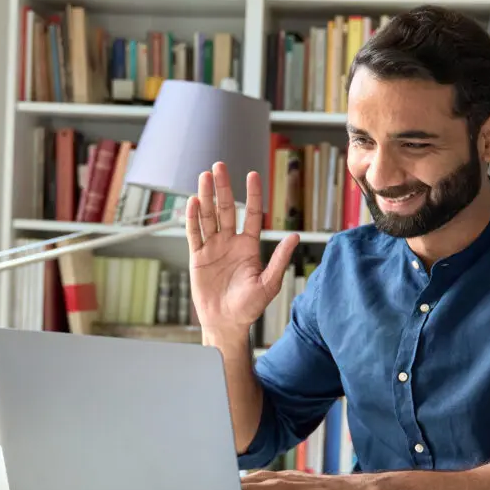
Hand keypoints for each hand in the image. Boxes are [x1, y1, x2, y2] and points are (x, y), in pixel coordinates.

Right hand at [185, 162, 298, 338]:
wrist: (226, 323)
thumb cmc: (249, 307)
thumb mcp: (269, 284)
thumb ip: (279, 259)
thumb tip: (296, 237)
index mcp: (249, 246)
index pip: (250, 214)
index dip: (252, 195)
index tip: (252, 175)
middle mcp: (230, 243)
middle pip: (225, 209)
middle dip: (223, 188)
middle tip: (219, 166)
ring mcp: (213, 248)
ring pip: (208, 217)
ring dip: (206, 197)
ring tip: (204, 176)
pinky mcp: (198, 257)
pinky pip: (194, 234)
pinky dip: (193, 218)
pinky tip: (193, 201)